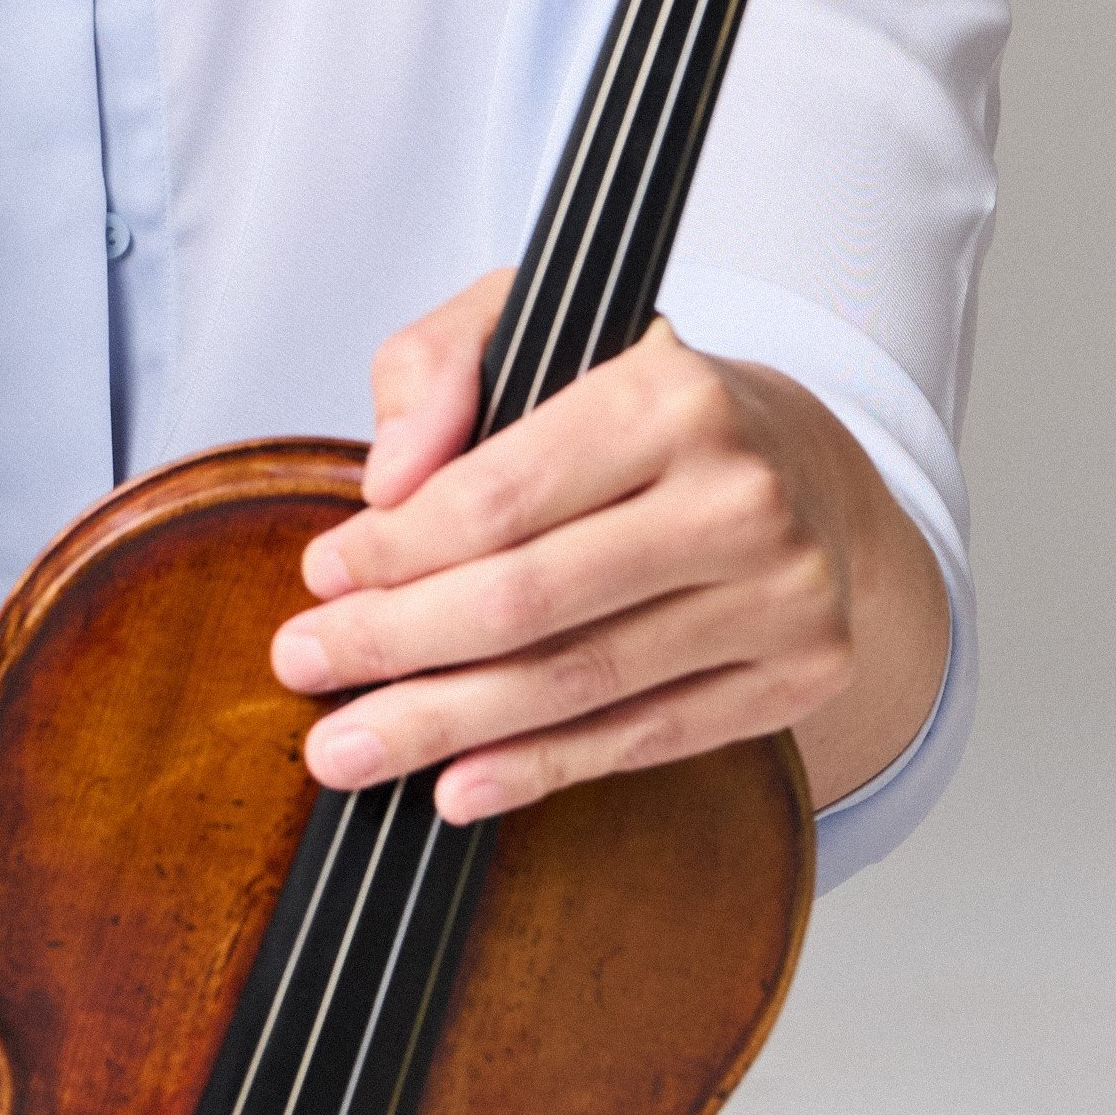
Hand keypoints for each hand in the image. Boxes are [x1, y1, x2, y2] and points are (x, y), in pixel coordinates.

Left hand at [275, 270, 951, 827]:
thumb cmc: (645, 406)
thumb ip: (437, 367)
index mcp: (672, 393)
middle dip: (394, 643)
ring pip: (578, 684)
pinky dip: (541, 770)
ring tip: (349, 745)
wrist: (809, 473)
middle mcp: (742, 495)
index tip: (322, 577)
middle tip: (306, 665)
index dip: (394, 551)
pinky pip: (646, 738)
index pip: (499, 496)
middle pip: (528, 601)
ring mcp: (783, 594)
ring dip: (444, 726)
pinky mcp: (800, 674)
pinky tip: (459, 784)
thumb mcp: (536, 329)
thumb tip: (388, 481)